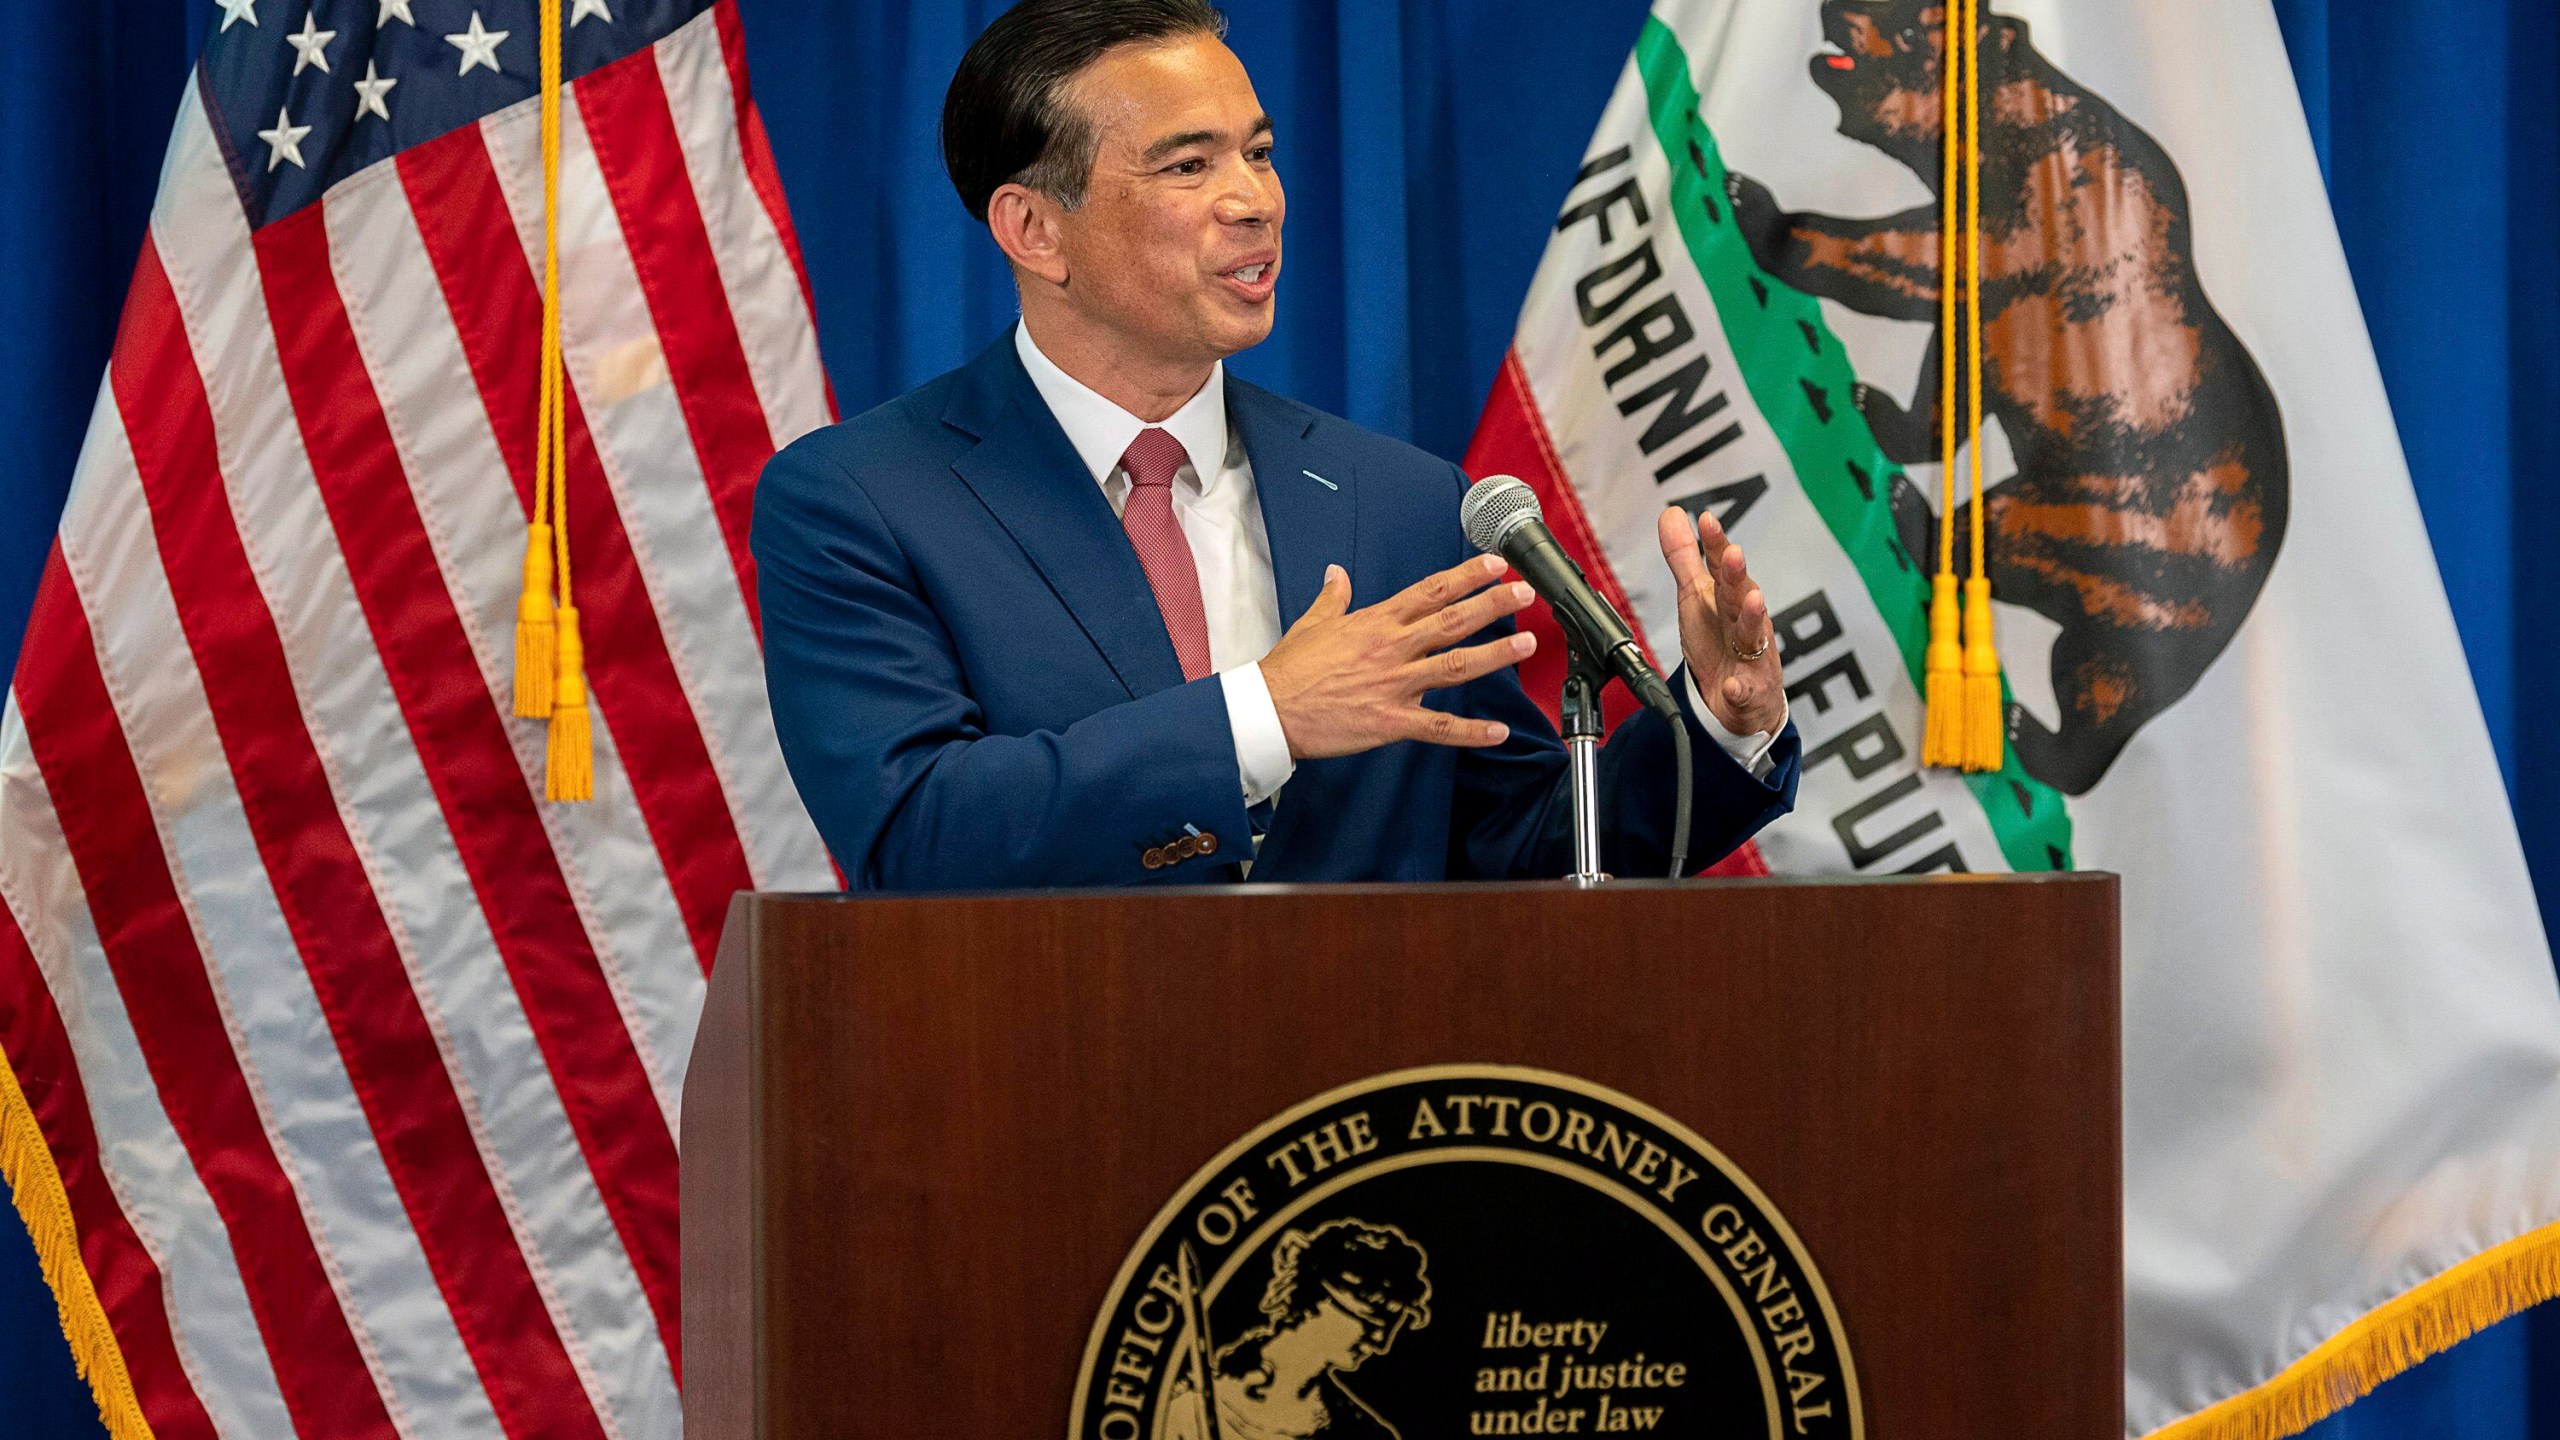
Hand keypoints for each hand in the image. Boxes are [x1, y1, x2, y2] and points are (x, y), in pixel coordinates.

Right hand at [1260, 556, 1537, 759]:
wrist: (1269, 711)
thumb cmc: (1289, 670)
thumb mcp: (1311, 623)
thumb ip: (1332, 597)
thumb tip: (1337, 573)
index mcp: (1376, 622)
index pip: (1430, 591)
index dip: (1466, 576)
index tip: (1495, 565)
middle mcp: (1392, 648)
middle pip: (1452, 621)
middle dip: (1492, 605)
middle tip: (1524, 593)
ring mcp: (1394, 684)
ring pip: (1454, 666)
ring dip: (1494, 655)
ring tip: (1526, 645)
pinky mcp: (1391, 721)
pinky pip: (1438, 726)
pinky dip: (1470, 731)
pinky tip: (1497, 731)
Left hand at [1658, 507, 1784, 736]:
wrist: (1741, 700)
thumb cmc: (1719, 641)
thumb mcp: (1697, 596)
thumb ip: (1684, 557)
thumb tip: (1671, 513)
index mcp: (1729, 598)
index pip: (1723, 567)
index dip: (1716, 544)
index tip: (1707, 520)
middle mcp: (1744, 622)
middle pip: (1740, 595)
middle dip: (1738, 574)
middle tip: (1734, 554)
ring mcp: (1751, 656)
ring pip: (1753, 635)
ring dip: (1752, 618)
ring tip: (1752, 600)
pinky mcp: (1749, 691)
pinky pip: (1745, 691)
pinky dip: (1740, 688)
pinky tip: (1734, 684)